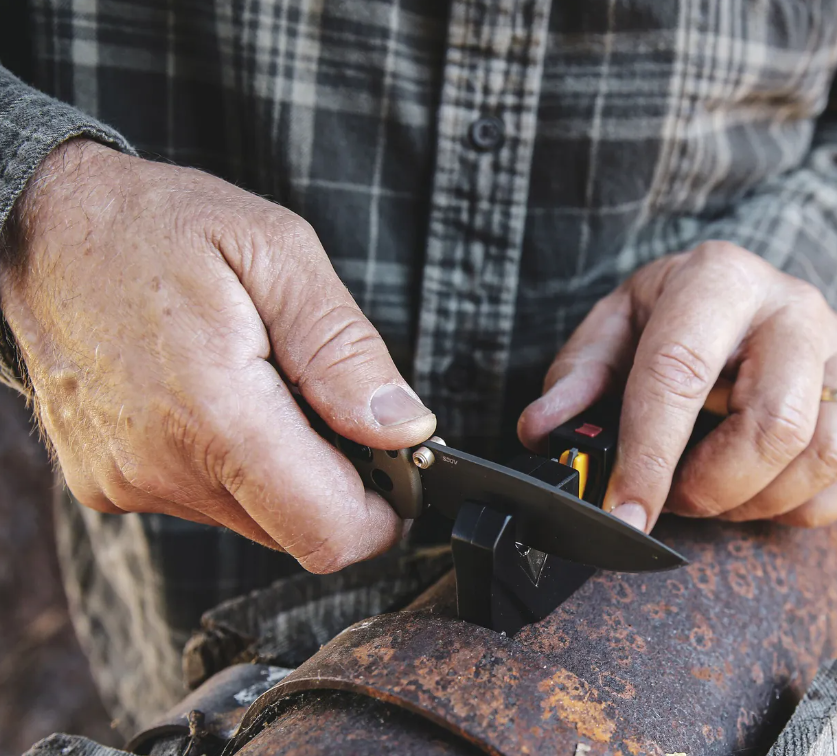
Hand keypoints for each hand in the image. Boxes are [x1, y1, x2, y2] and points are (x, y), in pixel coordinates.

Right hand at [0, 139, 436, 572]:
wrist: (38, 228)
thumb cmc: (156, 226)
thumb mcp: (277, 253)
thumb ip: (345, 352)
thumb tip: (404, 429)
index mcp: (214, 414)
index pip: (327, 531)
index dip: (383, 514)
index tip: (400, 470)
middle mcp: (162, 469)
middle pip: (298, 532)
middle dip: (339, 484)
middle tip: (331, 403)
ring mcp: (130, 484)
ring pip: (255, 519)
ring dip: (286, 470)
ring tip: (266, 385)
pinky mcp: (109, 485)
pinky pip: (207, 501)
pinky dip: (236, 465)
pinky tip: (221, 400)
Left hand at [518, 242, 836, 531]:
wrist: (743, 293)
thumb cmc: (671, 316)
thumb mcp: (613, 327)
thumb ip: (578, 376)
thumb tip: (542, 430)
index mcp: (718, 279)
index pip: (681, 374)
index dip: (649, 454)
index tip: (624, 512)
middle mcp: (794, 307)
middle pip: (775, 423)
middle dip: (713, 486)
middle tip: (672, 496)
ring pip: (825, 454)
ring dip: (758, 499)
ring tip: (714, 489)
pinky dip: (806, 505)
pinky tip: (761, 490)